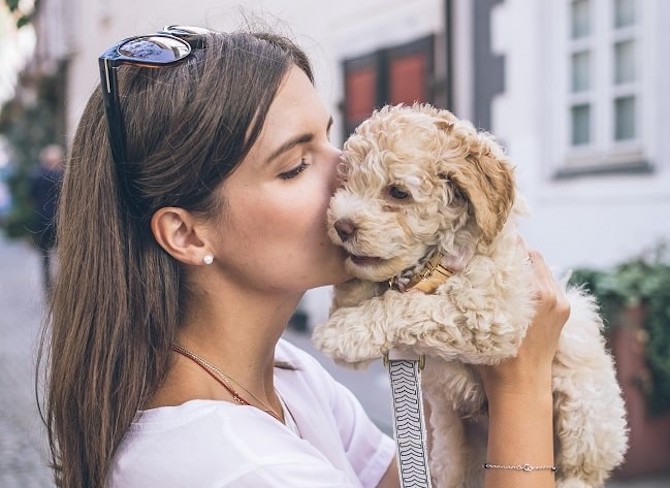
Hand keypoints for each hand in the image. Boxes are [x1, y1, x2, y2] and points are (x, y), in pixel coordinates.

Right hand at [479, 248, 570, 398]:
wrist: (522, 387)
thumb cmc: (496, 359)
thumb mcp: (483, 320)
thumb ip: (480, 292)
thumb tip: (461, 268)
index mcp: (534, 294)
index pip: (520, 251)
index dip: (503, 241)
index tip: (488, 236)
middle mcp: (551, 294)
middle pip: (532, 255)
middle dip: (513, 251)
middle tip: (492, 249)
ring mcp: (560, 302)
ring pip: (541, 268)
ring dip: (523, 264)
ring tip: (503, 267)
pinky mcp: (563, 310)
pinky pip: (548, 282)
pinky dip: (533, 278)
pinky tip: (517, 286)